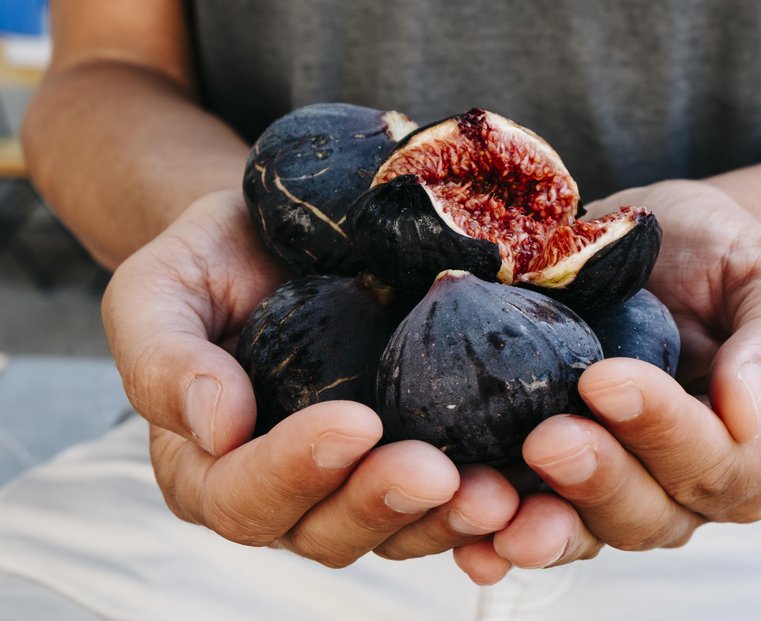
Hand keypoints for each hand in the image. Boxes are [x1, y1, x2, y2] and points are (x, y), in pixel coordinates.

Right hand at [102, 189, 517, 565]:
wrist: (275, 236)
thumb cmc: (211, 262)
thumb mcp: (158, 290)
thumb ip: (163, 358)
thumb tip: (215, 428)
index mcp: (208, 466)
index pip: (242, 495)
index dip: (294, 471)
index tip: (352, 422)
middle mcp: (283, 490)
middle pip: (324, 531)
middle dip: (381, 504)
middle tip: (435, 470)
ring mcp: (352, 481)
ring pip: (395, 531)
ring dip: (445, 520)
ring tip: (495, 491)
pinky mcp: (410, 454)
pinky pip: (445, 502)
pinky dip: (483, 507)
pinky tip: (524, 490)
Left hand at [453, 179, 760, 582]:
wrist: (663, 247)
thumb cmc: (725, 260)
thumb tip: (747, 413)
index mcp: (746, 452)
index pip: (712, 461)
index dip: (662, 429)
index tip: (607, 379)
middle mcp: (680, 487)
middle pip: (645, 511)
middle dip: (595, 479)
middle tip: (547, 438)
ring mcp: (612, 488)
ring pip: (584, 530)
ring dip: (538, 524)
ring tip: (492, 506)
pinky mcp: (552, 478)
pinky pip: (528, 518)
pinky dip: (494, 533)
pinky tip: (461, 533)